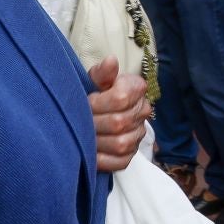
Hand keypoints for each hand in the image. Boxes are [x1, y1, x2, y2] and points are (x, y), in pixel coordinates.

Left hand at [87, 56, 148, 172]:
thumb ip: (102, 72)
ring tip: (83, 136)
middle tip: (79, 121)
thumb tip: (111, 61)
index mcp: (136, 88)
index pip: (121, 98)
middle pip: (119, 122)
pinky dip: (102, 159)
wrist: (99, 110)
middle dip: (94, 123)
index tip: (87, 101)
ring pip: (120, 143)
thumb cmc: (95, 92)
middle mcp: (143, 111)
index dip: (99, 103)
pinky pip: (120, 162)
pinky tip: (90, 152)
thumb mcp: (96, 79)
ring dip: (97, 141)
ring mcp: (139, 134)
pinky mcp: (132, 154)